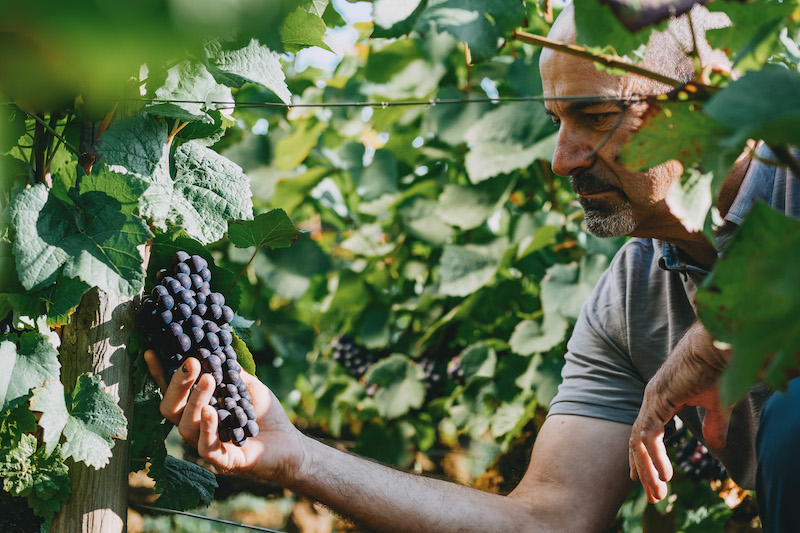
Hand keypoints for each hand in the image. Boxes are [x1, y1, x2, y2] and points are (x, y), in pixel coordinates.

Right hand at [144, 350, 306, 482]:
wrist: (290, 444)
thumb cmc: (266, 415)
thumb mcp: (249, 386)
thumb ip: (230, 371)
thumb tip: (214, 347)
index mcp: (200, 408)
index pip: (174, 391)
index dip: (160, 374)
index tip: (151, 351)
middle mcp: (197, 427)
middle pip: (170, 408)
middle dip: (177, 384)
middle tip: (191, 363)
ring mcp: (206, 445)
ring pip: (185, 426)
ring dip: (194, 400)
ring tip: (208, 379)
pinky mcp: (222, 461)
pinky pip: (205, 447)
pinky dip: (207, 428)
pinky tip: (211, 411)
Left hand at [627, 322, 730, 502]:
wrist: (717, 346)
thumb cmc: (718, 369)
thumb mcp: (717, 406)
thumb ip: (714, 426)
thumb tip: (715, 446)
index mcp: (661, 399)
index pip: (644, 433)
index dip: (644, 456)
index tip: (645, 478)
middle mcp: (651, 400)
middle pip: (637, 441)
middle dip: (642, 469)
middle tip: (652, 494)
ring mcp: (652, 399)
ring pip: (640, 442)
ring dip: (647, 469)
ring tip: (658, 492)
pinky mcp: (658, 399)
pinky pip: (649, 434)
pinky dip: (654, 456)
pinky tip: (664, 474)